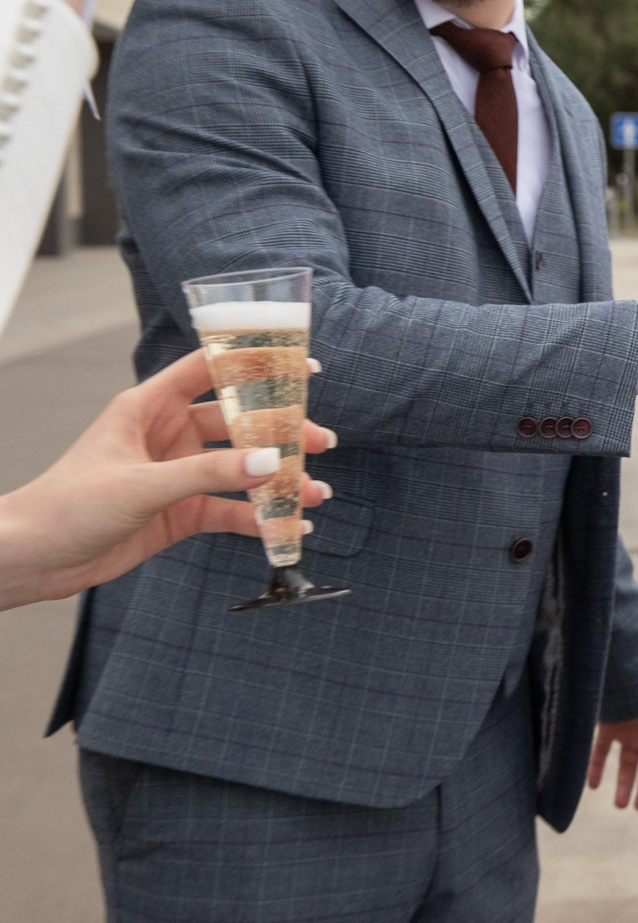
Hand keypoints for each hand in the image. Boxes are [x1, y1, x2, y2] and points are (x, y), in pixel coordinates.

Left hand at [0, 350, 333, 609]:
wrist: (32, 559)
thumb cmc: (67, 505)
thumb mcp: (141, 484)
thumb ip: (208, 473)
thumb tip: (269, 464)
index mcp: (148, 407)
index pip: (209, 370)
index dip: (255, 363)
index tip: (302, 364)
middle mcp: (167, 436)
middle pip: (238, 424)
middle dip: (282, 433)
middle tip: (321, 441)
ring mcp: (176, 475)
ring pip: (240, 470)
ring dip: (278, 481)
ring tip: (316, 491)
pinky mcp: (179, 513)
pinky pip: (230, 510)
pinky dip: (260, 518)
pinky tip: (290, 526)